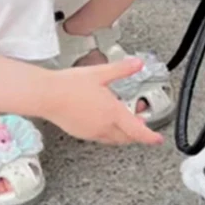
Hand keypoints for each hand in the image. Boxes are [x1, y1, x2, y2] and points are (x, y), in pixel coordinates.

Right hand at [42, 59, 163, 145]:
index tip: (158, 140)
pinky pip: (100, 137)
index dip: (150, 137)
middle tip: (141, 123)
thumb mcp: (100, 73)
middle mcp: (103, 127)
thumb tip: (137, 64)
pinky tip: (104, 119)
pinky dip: (109, 132)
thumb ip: (121, 69)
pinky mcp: (80, 133)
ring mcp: (91, 132)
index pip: (137, 132)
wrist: (46, 95)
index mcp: (112, 114)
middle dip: (137, 132)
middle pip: (127, 137)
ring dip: (123, 132)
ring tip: (124, 119)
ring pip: (114, 139)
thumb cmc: (69, 85)